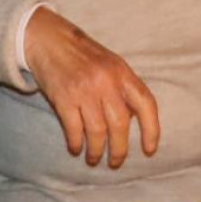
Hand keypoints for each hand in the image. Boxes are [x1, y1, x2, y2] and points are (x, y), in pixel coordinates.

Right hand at [22, 8, 160, 169]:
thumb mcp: (110, 65)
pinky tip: (76, 148)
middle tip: (115, 162)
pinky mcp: (63, 97)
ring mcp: (84, 89)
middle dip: (119, 150)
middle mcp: (106, 81)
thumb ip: (123, 89)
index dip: (152, 130)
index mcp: (122, 72)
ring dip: (96, 150)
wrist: (48, 39)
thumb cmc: (83, 55)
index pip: (145, 104)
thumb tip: (135, 120)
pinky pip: (74, 128)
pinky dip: (76, 143)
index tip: (149, 150)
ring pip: (97, 131)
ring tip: (94, 159)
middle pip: (120, 124)